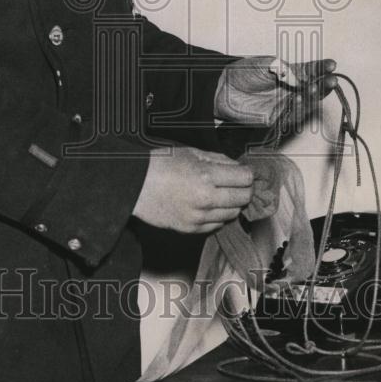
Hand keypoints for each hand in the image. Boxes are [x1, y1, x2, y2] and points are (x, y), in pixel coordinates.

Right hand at [132, 146, 253, 234]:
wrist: (133, 185)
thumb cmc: (158, 165)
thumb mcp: (190, 152)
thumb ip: (218, 159)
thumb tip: (238, 166)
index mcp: (206, 175)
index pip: (245, 178)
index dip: (247, 173)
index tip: (244, 172)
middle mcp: (205, 199)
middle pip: (243, 198)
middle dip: (244, 189)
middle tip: (236, 182)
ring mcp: (198, 217)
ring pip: (232, 214)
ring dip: (231, 203)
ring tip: (220, 193)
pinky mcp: (191, 229)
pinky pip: (216, 225)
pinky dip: (217, 216)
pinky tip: (208, 205)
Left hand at [215, 56, 336, 128]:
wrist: (223, 90)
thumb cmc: (243, 73)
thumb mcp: (267, 64)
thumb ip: (286, 69)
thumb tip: (304, 75)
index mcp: (289, 72)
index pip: (310, 70)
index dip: (322, 68)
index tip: (331, 65)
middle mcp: (291, 89)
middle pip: (314, 87)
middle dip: (324, 84)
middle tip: (331, 80)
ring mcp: (286, 103)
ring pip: (307, 102)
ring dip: (314, 96)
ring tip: (315, 87)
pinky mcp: (279, 118)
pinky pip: (294, 115)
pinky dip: (301, 107)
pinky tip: (302, 98)